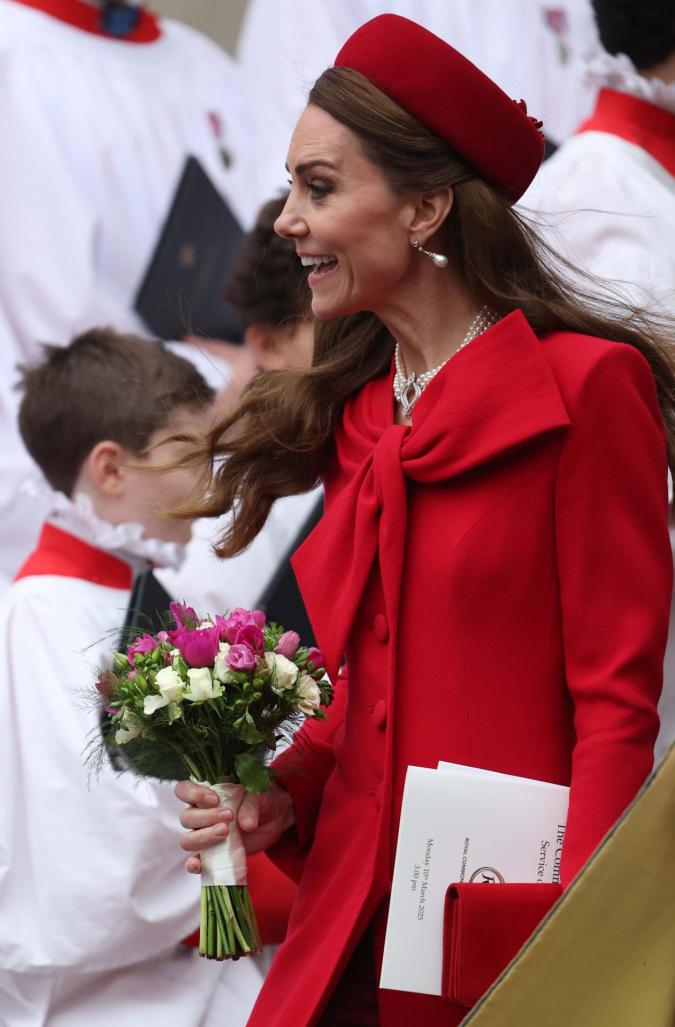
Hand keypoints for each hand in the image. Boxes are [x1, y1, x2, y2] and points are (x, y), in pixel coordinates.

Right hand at [175, 778, 295, 873]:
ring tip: (225, 832)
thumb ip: (250, 805)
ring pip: (188, 839)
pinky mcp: (212, 855)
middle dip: (205, 818)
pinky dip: (194, 864)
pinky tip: (198, 864)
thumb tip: (247, 825)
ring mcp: (204, 835)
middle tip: (229, 816)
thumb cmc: (259, 799)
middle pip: (186, 817)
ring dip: (203, 838)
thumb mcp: (257, 795)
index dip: (193, 794)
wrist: (273, 817)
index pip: (183, 790)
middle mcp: (200, 814)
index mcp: (205, 793)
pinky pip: (195, 862)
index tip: (214, 799)